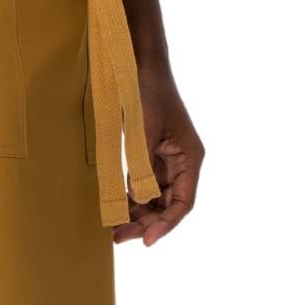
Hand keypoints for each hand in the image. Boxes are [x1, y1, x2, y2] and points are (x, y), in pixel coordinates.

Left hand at [112, 64, 202, 246]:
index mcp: (190, 157)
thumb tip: (137, 198)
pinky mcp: (151, 154)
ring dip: (138, 214)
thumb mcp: (145, 130)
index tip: (148, 240)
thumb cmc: (148, 92)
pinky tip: (117, 208)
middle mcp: (182, 162)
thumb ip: (143, 165)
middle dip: (147, 223)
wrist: (139, 64)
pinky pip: (145, 184)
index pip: (184, 202)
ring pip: (156, 197)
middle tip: (120, 237)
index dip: (167, 224)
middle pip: (169, 204)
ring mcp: (167, 159)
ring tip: (114, 229)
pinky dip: (132, 198)